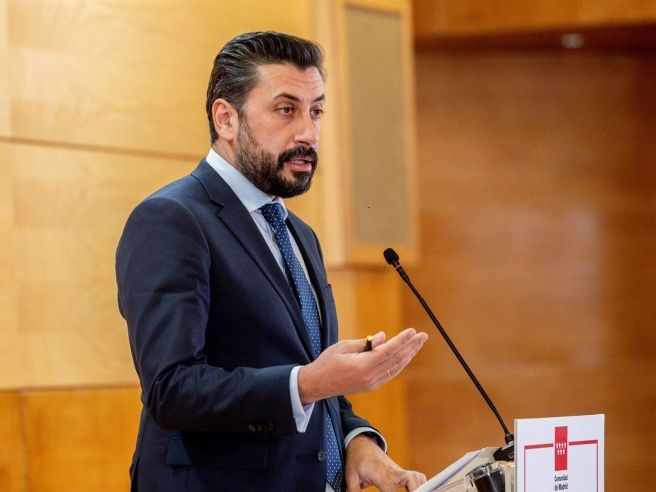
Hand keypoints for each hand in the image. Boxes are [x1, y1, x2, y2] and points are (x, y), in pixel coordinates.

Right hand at [298, 328, 427, 403]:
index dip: (402, 341)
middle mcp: (370, 377)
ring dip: (408, 355)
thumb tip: (383, 337)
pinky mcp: (371, 386)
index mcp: (363, 366)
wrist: (317, 384)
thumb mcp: (343, 347)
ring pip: (396, 368)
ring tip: (418, 343)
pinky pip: (390, 373)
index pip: (388, 351)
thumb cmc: (328, 362)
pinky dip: (399, 363)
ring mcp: (372, 383)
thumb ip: (365, 343)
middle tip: (423, 336)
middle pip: (396, 360)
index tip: (412, 331)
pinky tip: (405, 355)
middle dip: (411, 347)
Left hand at [345, 434, 426, 490]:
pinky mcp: (402, 472)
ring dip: (419, 487)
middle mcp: (393, 471)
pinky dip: (420, 485)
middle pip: (412, 480)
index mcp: (380, 473)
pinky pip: (417, 478)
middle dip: (415, 490)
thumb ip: (354, 491)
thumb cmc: (356, 460)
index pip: (391, 490)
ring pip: (417, 478)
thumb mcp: (350, 476)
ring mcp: (399, 471)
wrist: (362, 445)